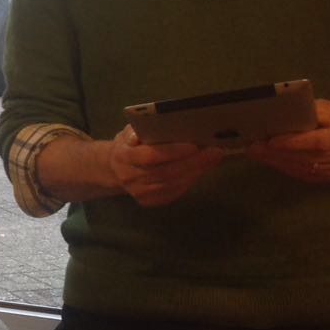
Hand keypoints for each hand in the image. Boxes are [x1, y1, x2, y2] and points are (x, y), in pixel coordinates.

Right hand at [108, 125, 224, 205]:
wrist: (114, 170)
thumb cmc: (127, 146)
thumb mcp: (127, 133)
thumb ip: (136, 131)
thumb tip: (149, 128)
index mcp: (123, 157)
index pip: (150, 156)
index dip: (172, 152)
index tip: (194, 145)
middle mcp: (129, 177)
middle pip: (165, 172)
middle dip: (192, 162)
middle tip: (214, 152)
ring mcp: (138, 192)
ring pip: (172, 184)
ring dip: (194, 172)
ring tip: (211, 159)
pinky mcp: (148, 201)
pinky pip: (173, 193)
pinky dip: (188, 181)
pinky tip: (199, 171)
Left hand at [246, 99, 329, 182]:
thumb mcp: (328, 108)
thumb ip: (309, 110)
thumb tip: (281, 112)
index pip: (317, 142)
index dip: (293, 143)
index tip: (270, 141)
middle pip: (306, 157)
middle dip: (277, 153)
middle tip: (253, 149)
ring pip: (303, 168)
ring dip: (276, 161)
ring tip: (255, 154)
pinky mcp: (328, 176)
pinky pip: (303, 174)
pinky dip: (284, 167)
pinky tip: (269, 160)